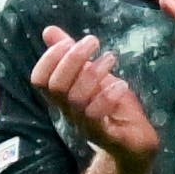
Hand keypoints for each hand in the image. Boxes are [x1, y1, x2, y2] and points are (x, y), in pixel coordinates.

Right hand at [30, 28, 159, 173]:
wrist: (135, 143)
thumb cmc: (112, 106)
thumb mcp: (93, 74)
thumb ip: (72, 54)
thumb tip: (48, 30)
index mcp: (63, 97)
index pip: (39, 80)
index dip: (49, 59)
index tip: (69, 40)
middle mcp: (69, 112)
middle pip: (56, 87)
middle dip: (73, 60)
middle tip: (93, 41)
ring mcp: (85, 126)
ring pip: (76, 100)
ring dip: (94, 74)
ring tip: (111, 58)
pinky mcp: (105, 137)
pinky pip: (97, 118)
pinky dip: (107, 97)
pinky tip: (121, 84)